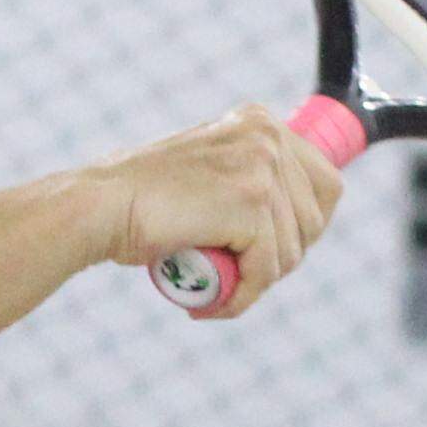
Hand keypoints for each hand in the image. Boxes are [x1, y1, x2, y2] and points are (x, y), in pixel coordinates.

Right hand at [84, 104, 344, 315]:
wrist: (101, 206)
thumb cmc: (140, 202)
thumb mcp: (205, 176)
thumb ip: (243, 181)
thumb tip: (290, 222)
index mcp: (259, 122)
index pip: (325, 183)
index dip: (307, 227)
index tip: (276, 252)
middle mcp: (267, 135)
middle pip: (314, 219)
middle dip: (282, 258)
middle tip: (239, 276)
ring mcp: (262, 165)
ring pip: (290, 250)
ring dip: (257, 283)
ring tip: (217, 290)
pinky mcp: (251, 201)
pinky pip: (266, 269)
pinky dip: (241, 296)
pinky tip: (212, 304)